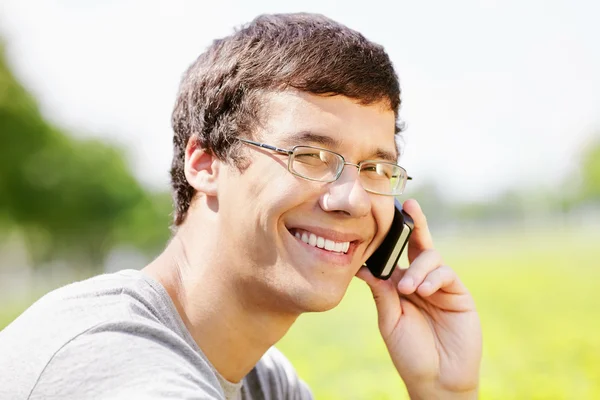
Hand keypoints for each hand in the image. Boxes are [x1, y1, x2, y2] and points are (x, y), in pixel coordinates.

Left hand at [356, 199, 481, 398]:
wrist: (437, 379)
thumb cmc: (410, 353)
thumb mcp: (390, 320)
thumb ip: (382, 292)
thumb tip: (363, 266)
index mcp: (400, 286)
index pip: (394, 255)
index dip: (388, 238)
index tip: (377, 218)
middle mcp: (421, 280)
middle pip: (418, 244)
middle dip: (414, 224)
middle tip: (408, 205)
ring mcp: (441, 286)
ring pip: (431, 257)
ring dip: (418, 269)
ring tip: (409, 289)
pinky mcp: (458, 294)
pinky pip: (446, 273)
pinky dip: (433, 278)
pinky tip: (424, 290)